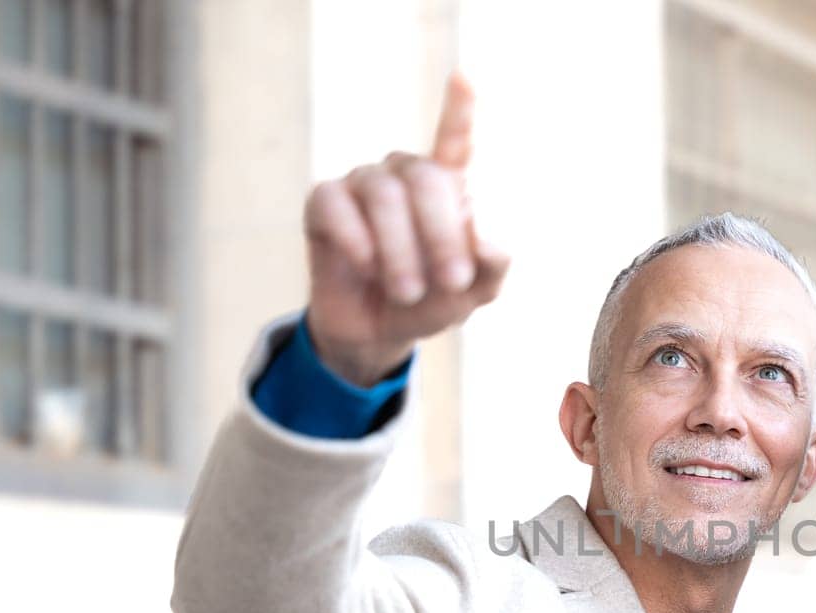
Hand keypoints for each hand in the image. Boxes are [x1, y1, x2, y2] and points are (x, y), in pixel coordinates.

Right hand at [303, 71, 509, 385]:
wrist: (376, 333)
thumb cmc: (430, 301)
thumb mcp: (472, 293)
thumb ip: (492, 266)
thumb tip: (487, 238)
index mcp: (445, 187)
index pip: (454, 141)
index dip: (459, 111)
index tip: (464, 77)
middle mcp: (403, 175)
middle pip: (426, 178)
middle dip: (443, 233)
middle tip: (451, 281)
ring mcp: (362, 184)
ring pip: (384, 195)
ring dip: (402, 251)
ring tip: (408, 291)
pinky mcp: (323, 202)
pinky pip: (337, 206)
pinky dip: (357, 241)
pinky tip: (368, 267)